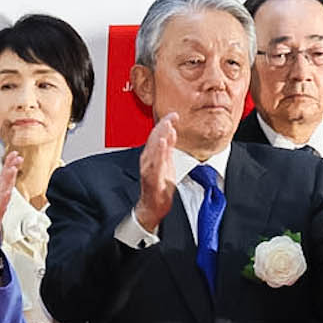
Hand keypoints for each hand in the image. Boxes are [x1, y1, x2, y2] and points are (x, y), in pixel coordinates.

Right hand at [134, 114, 181, 235]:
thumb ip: (168, 148)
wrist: (152, 207)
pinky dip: (158, 152)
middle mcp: (148, 161)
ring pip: (153, 149)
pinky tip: (163, 143)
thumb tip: (172, 131)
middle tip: (171, 116)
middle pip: (154, 140)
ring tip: (166, 126)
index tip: (174, 114)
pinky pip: (155, 162)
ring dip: (159, 136)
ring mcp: (149, 169)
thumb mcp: (167, 164)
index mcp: (152, 156)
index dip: (165, 124)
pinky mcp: (152, 178)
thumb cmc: (158, 188)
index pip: (158, 136)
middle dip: (162, 126)